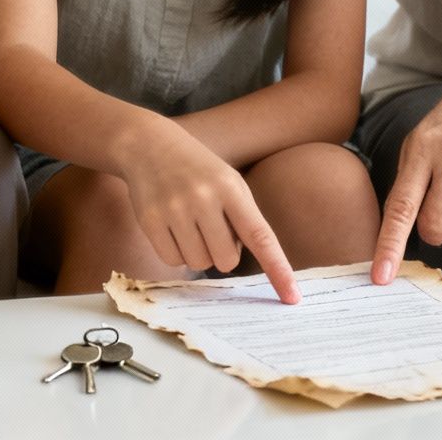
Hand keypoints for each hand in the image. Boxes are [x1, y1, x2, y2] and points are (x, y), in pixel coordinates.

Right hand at [114, 118, 300, 302]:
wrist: (148, 145)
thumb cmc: (198, 169)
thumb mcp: (229, 182)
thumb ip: (243, 219)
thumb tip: (245, 263)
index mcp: (231, 188)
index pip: (260, 236)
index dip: (278, 269)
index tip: (292, 297)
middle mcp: (203, 198)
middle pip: (226, 260)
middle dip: (222, 253)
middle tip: (211, 229)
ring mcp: (174, 209)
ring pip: (198, 263)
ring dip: (198, 252)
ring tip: (189, 222)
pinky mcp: (149, 221)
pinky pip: (172, 261)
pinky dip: (175, 252)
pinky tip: (171, 226)